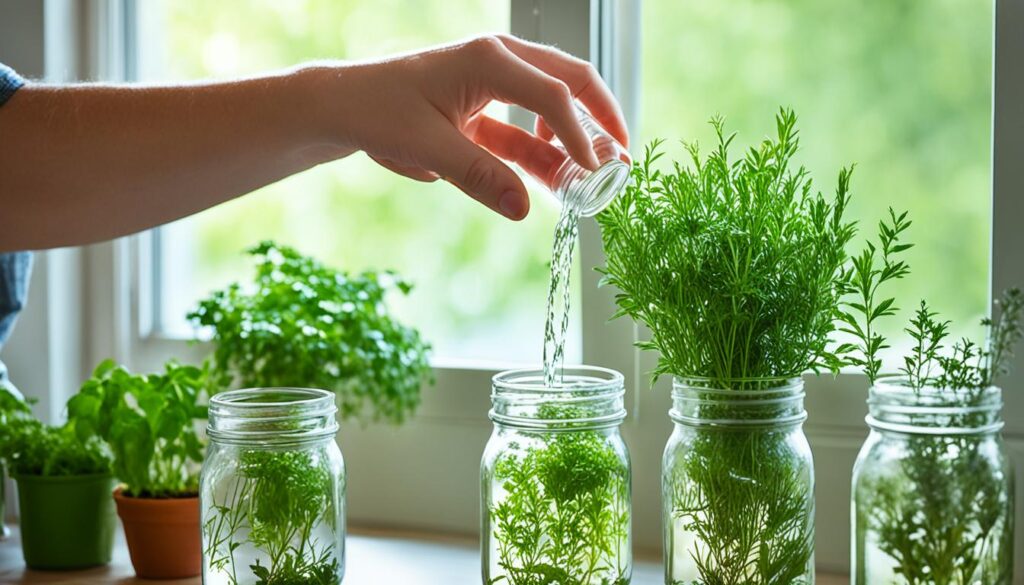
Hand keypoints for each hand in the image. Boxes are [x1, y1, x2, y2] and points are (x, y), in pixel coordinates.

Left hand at [311, 34, 629, 219]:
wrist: (341, 106)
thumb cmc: (377, 112)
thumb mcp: (428, 148)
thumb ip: (479, 177)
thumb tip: (524, 209)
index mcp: (488, 60)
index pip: (552, 96)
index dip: (581, 136)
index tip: (598, 172)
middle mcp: (498, 61)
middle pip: (569, 81)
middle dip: (601, 117)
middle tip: (624, 156)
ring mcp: (492, 82)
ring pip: (552, 105)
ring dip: (574, 140)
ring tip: (596, 178)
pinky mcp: (483, 106)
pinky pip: (525, 128)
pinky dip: (544, 152)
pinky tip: (558, 181)